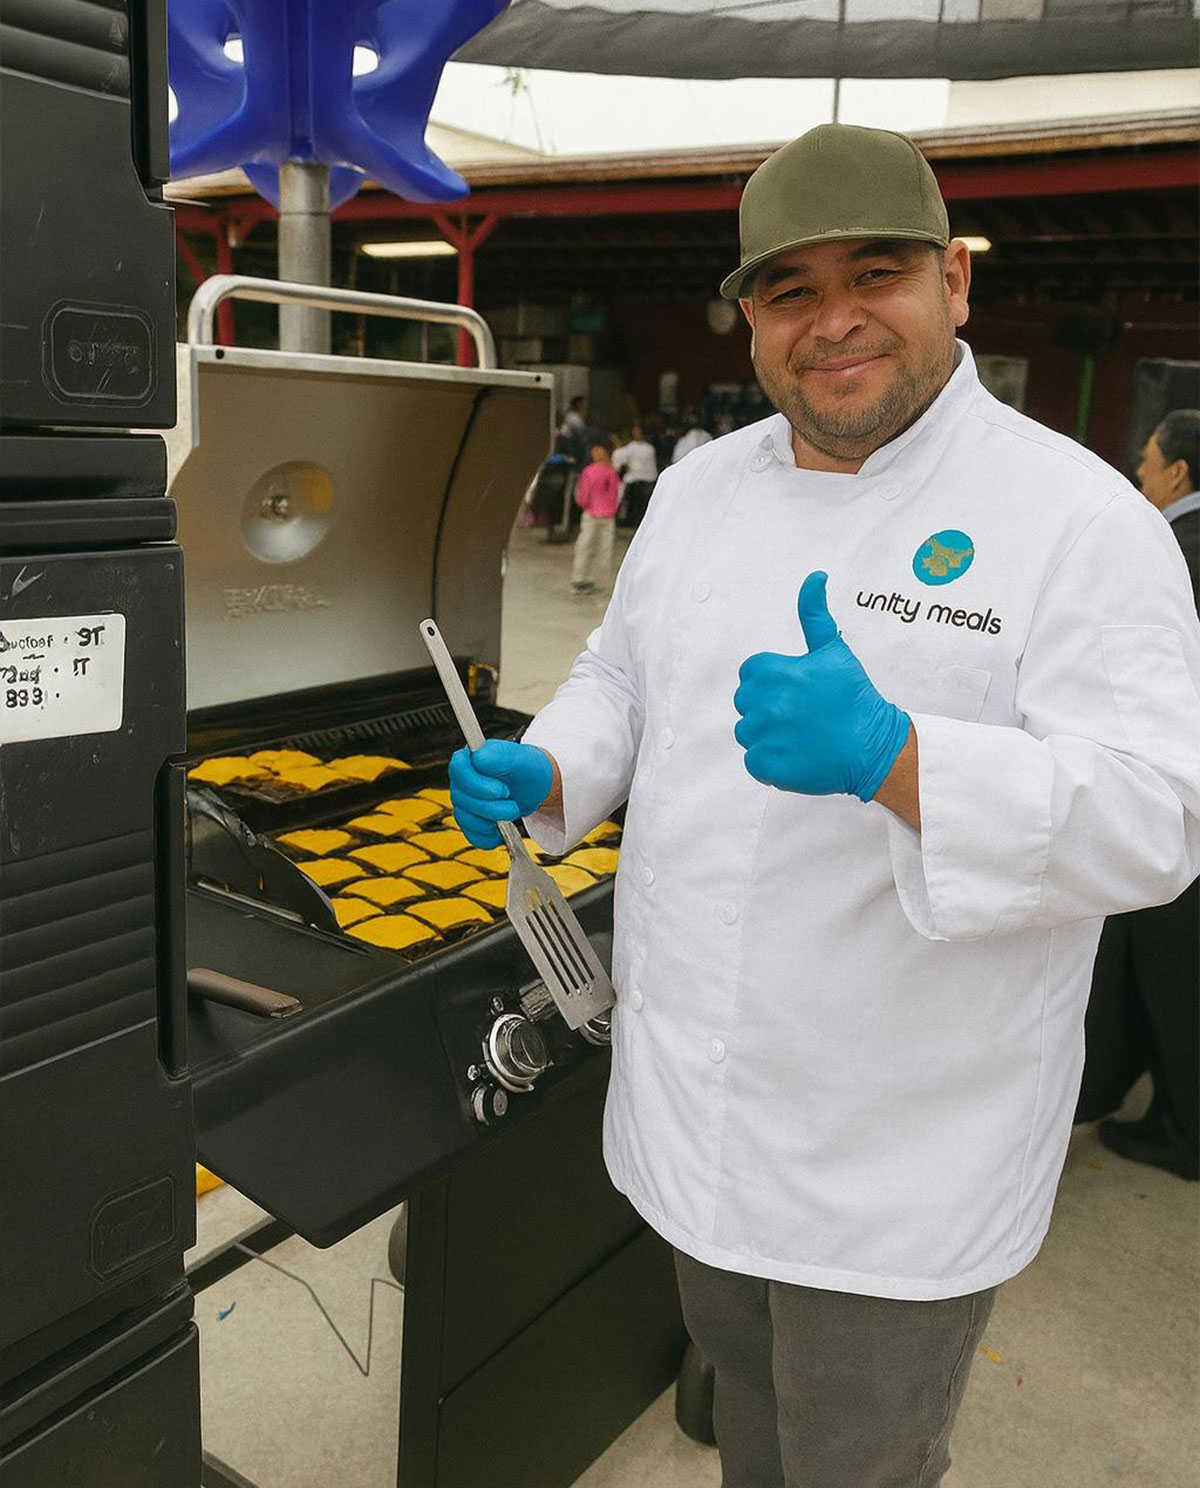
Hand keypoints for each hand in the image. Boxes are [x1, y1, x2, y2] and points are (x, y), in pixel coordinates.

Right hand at [448, 739, 554, 847]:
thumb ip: (499, 754)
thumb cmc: (525, 768)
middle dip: (491, 806)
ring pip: (466, 819)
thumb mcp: (520, 757)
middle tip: (512, 802)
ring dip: (493, 819)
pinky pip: (473, 836)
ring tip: (512, 810)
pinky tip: (503, 827)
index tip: (502, 790)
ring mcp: (463, 804)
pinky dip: (491, 836)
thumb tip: (478, 757)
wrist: (535, 787)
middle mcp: (461, 782)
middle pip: (461, 798)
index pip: (457, 770)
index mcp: (469, 760)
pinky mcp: (471, 823)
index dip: (477, 784)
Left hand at [733, 571, 910, 801]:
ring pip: (747, 733)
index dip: (772, 681)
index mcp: (774, 672)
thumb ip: (815, 614)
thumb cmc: (854, 697)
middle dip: (767, 707)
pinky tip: (797, 754)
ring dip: (768, 735)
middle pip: (745, 703)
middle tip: (800, 714)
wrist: (873, 747)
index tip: (795, 691)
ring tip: (800, 735)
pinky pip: (754, 762)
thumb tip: (815, 577)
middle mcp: (766, 704)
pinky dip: (772, 762)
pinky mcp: (769, 767)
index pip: (750, 673)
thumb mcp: (834, 651)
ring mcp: (766, 738)